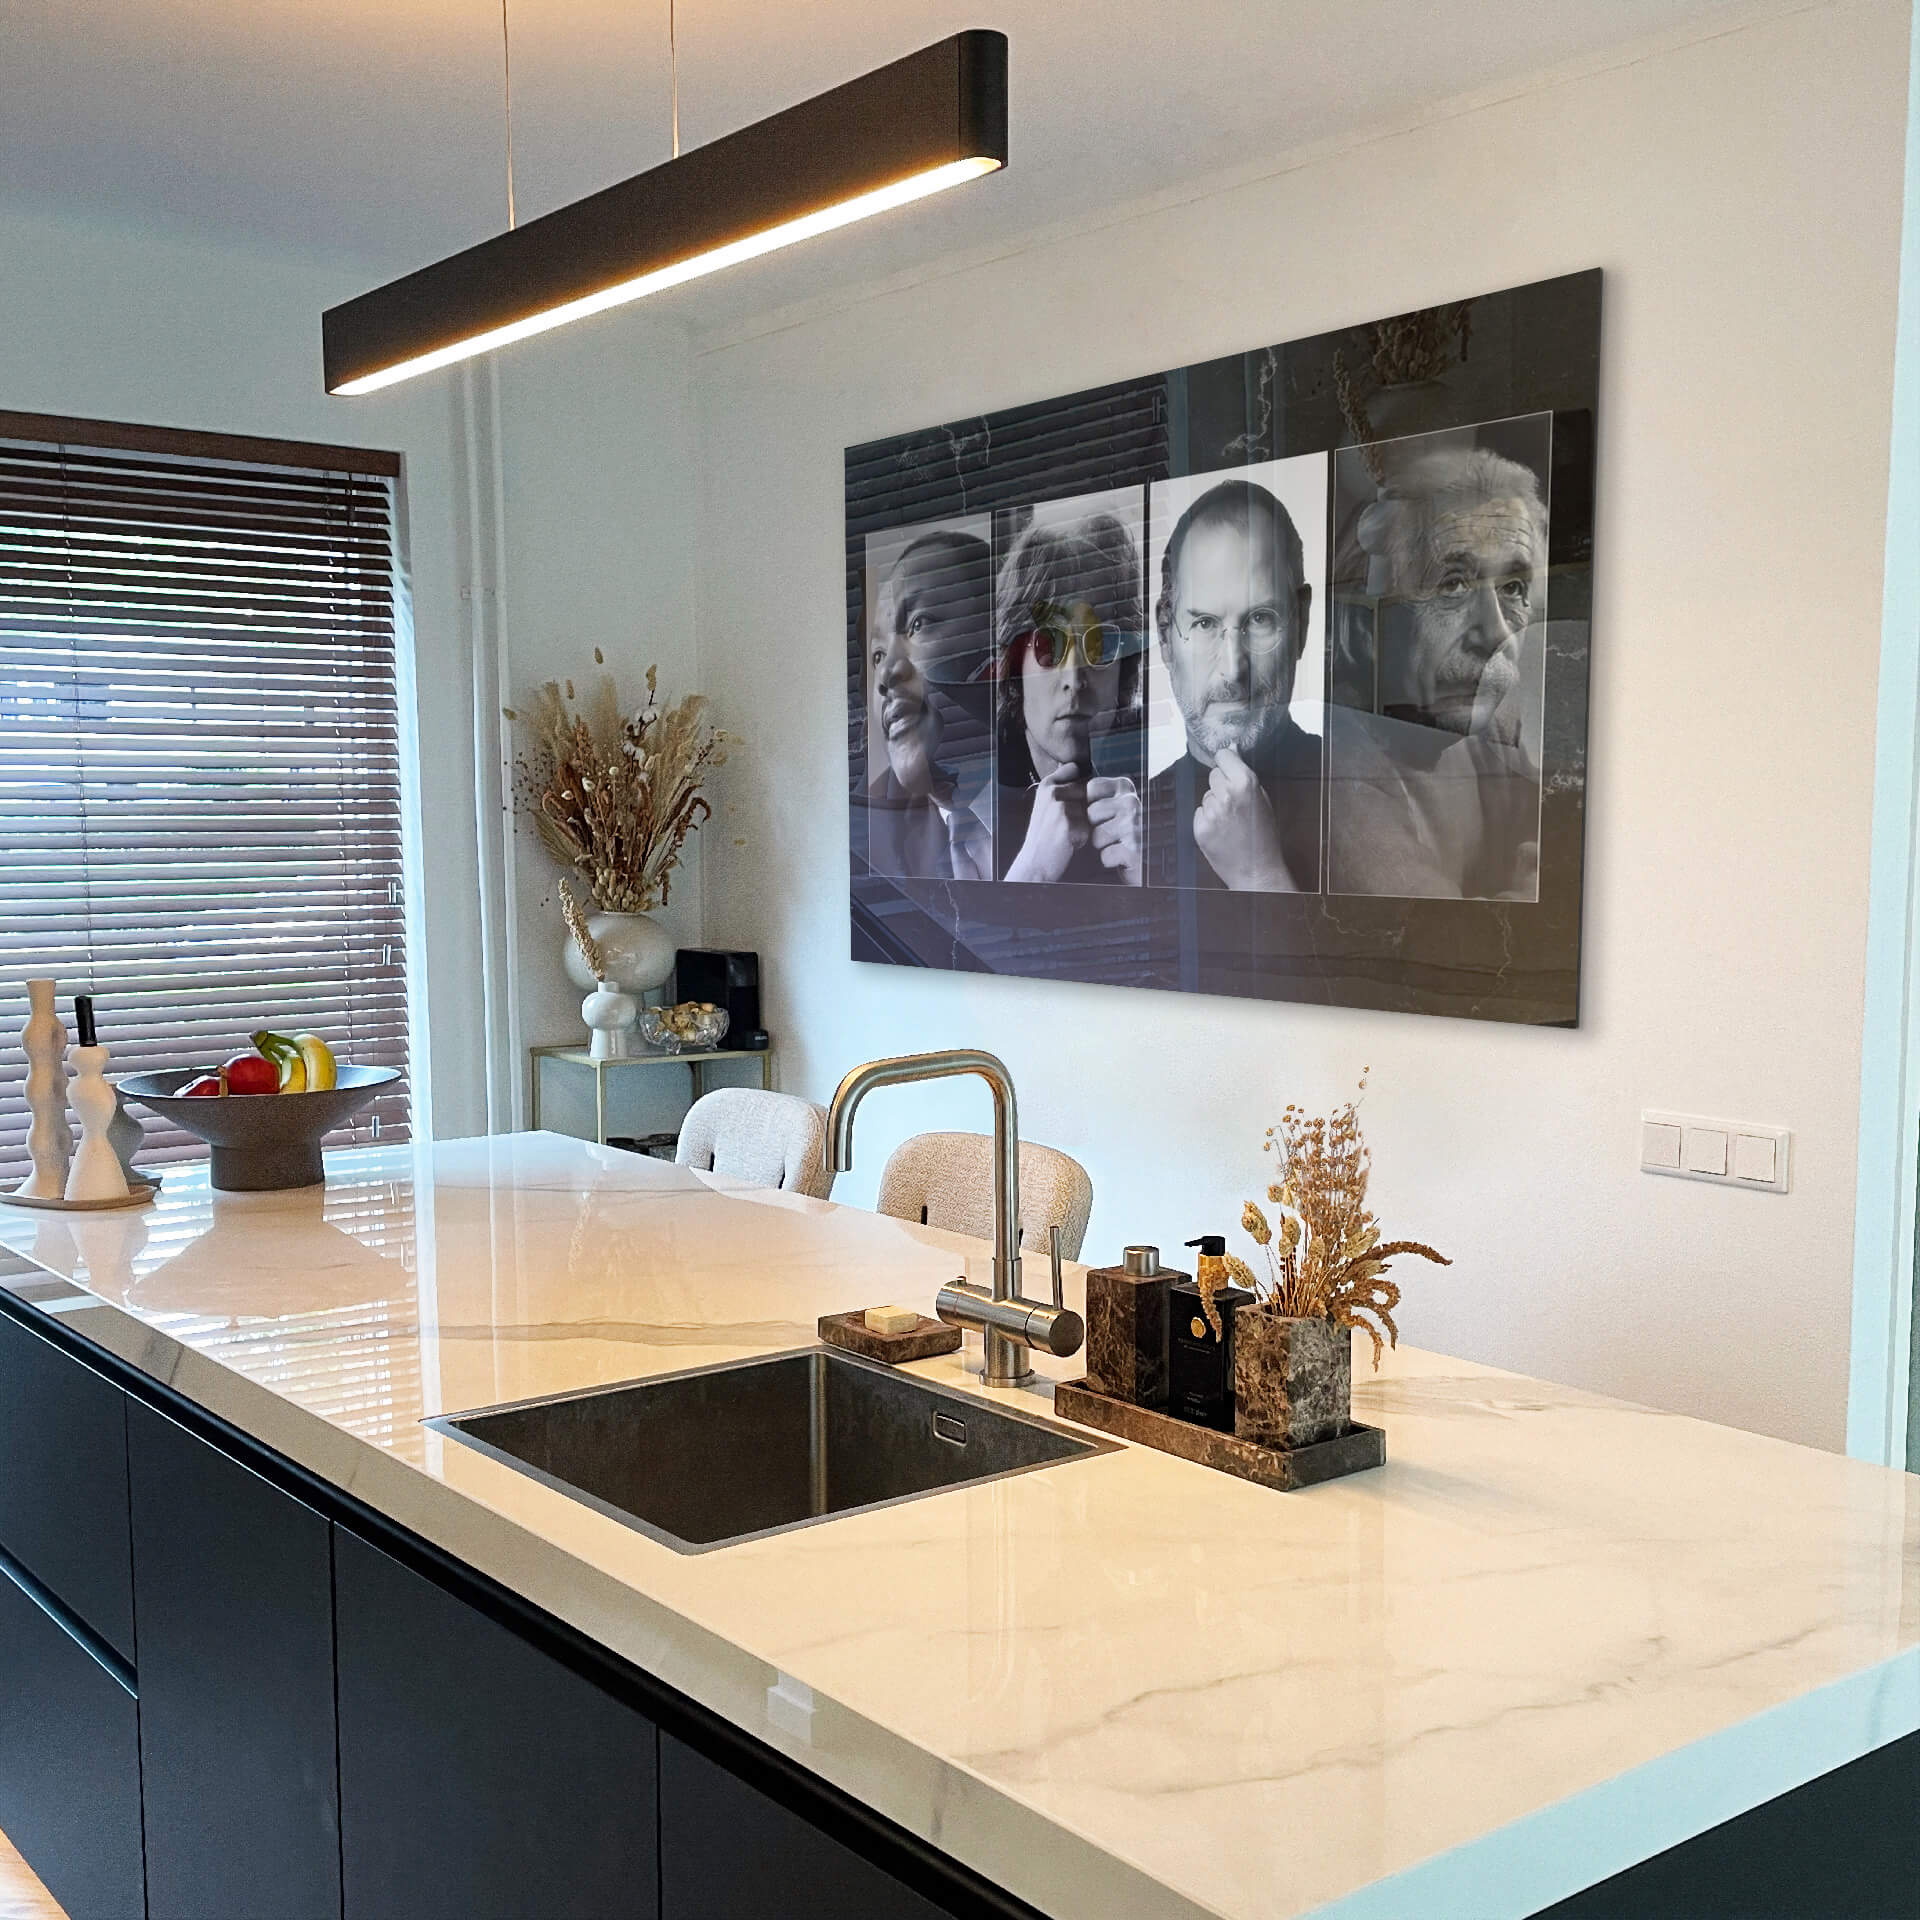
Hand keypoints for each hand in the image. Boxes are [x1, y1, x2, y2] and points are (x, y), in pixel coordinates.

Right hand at [1005, 763, 1088, 883]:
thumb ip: (1062, 788)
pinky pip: (1090, 827)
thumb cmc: (1043, 836)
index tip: (1074, 799)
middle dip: (1085, 807)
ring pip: (1091, 809)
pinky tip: (1068, 842)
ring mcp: (1060, 808)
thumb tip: (1087, 774)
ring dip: (1085, 823)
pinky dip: (1083, 837)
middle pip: (1088, 791)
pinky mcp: (1068, 824)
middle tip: (1066, 824)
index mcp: (1046, 785)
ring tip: (1067, 833)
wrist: (1033, 863)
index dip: (1081, 784)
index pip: (1076, 770)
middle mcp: (1052, 793)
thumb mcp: (1046, 805)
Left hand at [1085, 775, 1141, 886]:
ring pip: (1097, 836)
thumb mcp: (1104, 806)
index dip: (1086, 807)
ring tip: (1112, 845)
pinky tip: (1119, 858)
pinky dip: (1108, 861)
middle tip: (1107, 835)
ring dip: (1100, 846)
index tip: (1098, 816)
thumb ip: (1089, 789)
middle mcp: (1132, 801)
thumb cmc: (1113, 835)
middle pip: (1091, 813)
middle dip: (1092, 829)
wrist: (1134, 866)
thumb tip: (1070, 766)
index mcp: (1124, 786)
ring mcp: (1136, 824)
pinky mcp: (1137, 849)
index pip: (1090, 789)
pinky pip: (1106, 855)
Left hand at [1191, 747, 1296, 890]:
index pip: (1223, 756)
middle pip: (1213, 775)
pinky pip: (1200, 812)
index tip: (1229, 769)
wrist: (1256, 869)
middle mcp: (1226, 794)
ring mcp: (1211, 811)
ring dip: (1215, 804)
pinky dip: (1207, 819)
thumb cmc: (1264, 836)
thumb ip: (1245, 776)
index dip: (1227, 763)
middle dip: (1222, 784)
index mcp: (1245, 783)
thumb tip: (1232, 751)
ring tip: (1230, 821)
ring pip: (1207, 795)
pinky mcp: (1199, 827)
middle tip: (1234, 802)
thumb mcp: (1263, 800)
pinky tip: (1221, 830)